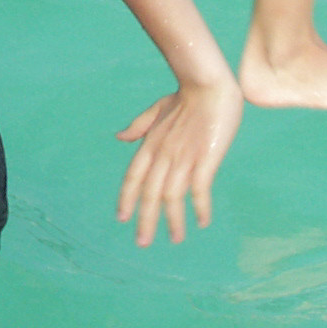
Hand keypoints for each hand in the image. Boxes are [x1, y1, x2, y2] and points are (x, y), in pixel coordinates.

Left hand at [115, 76, 242, 245]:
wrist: (207, 84)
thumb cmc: (184, 96)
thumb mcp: (155, 110)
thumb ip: (138, 127)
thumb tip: (119, 137)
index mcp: (150, 144)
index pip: (133, 177)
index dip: (126, 198)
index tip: (121, 218)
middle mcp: (162, 154)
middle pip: (149, 193)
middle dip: (145, 220)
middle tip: (142, 243)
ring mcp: (183, 157)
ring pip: (172, 196)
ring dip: (173, 221)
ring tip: (175, 239)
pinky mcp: (204, 159)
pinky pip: (200, 189)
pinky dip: (200, 207)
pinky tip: (202, 222)